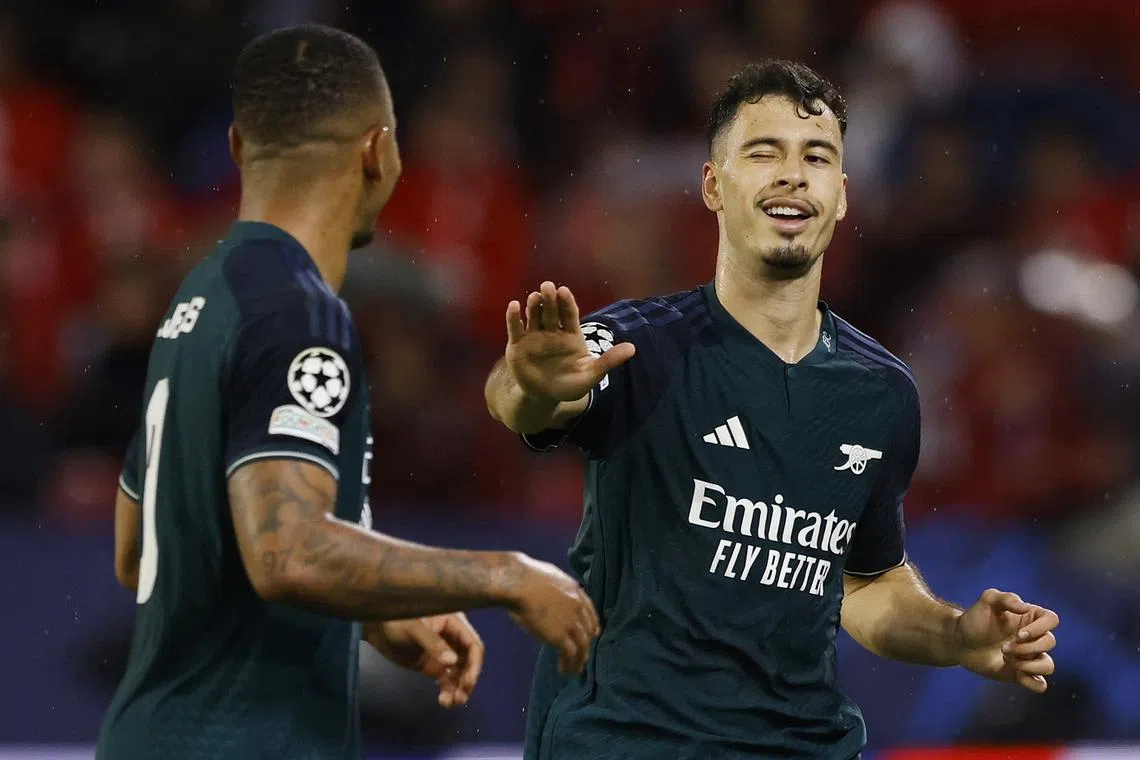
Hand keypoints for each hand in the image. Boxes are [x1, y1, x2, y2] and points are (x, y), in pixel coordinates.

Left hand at [364, 613, 483, 707]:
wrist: (376, 630)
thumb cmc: (394, 621)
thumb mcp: (413, 628)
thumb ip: (432, 643)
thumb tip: (452, 661)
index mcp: (453, 623)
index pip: (473, 644)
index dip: (474, 664)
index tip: (468, 682)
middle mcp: (453, 638)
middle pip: (470, 662)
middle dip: (468, 680)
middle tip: (460, 696)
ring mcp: (444, 653)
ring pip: (461, 674)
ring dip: (460, 689)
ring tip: (452, 703)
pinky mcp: (435, 666)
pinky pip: (448, 680)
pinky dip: (449, 692)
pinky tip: (444, 701)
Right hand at [505, 281, 634, 402]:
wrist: (544, 398)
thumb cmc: (569, 385)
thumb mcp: (591, 375)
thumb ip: (608, 360)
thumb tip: (632, 348)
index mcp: (570, 334)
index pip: (569, 314)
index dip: (566, 302)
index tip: (564, 291)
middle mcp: (552, 331)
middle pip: (551, 311)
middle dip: (549, 299)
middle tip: (547, 286)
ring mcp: (534, 336)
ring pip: (533, 316)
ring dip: (533, 306)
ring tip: (533, 297)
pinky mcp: (518, 344)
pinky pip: (515, 328)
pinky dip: (513, 317)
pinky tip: (514, 306)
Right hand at [505, 552, 600, 674]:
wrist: (517, 582)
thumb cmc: (523, 575)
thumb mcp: (548, 575)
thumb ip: (555, 587)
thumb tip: (549, 592)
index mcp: (575, 591)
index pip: (590, 613)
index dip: (592, 626)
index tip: (592, 635)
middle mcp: (578, 607)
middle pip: (588, 631)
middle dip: (586, 646)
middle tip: (582, 657)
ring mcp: (570, 622)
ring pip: (582, 646)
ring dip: (578, 660)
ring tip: (574, 670)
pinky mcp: (559, 636)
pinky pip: (570, 654)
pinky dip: (569, 664)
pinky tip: (563, 670)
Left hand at [955, 588, 1058, 692]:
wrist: (959, 642)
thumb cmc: (974, 619)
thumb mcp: (987, 601)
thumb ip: (1006, 598)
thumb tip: (1025, 607)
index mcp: (1030, 618)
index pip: (1052, 619)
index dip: (1040, 628)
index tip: (1019, 634)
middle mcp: (1034, 638)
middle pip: (1050, 643)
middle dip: (1027, 648)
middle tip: (1004, 648)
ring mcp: (1029, 657)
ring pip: (1048, 666)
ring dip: (1029, 665)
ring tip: (1007, 659)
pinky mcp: (1022, 674)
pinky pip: (1040, 684)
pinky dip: (1032, 682)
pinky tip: (1016, 675)